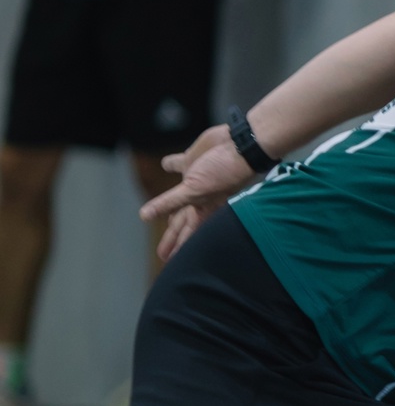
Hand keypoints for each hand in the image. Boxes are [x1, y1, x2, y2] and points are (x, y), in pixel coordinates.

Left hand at [139, 123, 254, 260]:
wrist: (239, 145)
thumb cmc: (223, 172)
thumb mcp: (193, 191)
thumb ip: (168, 203)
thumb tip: (144, 217)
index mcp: (201, 209)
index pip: (186, 233)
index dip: (176, 246)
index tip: (168, 261)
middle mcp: (198, 198)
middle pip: (181, 221)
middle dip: (173, 235)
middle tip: (163, 251)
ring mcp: (195, 180)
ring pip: (178, 198)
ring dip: (169, 206)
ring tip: (160, 216)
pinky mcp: (193, 161)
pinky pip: (178, 164)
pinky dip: (170, 165)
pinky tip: (165, 165)